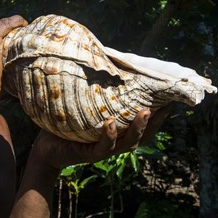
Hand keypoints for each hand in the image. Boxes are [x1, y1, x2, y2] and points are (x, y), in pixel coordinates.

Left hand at [30, 107, 169, 169]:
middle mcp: (116, 142)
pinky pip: (103, 146)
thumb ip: (98, 94)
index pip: (144, 126)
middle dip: (155, 123)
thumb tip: (105, 63)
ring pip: (127, 142)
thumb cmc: (67, 123)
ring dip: (137, 128)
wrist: (46, 147)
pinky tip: (110, 123)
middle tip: (165, 107)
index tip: (171, 101)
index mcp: (119, 132)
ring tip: (145, 112)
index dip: (159, 117)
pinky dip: (109, 135)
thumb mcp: (86, 108)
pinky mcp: (89, 154)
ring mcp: (104, 150)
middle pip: (143, 136)